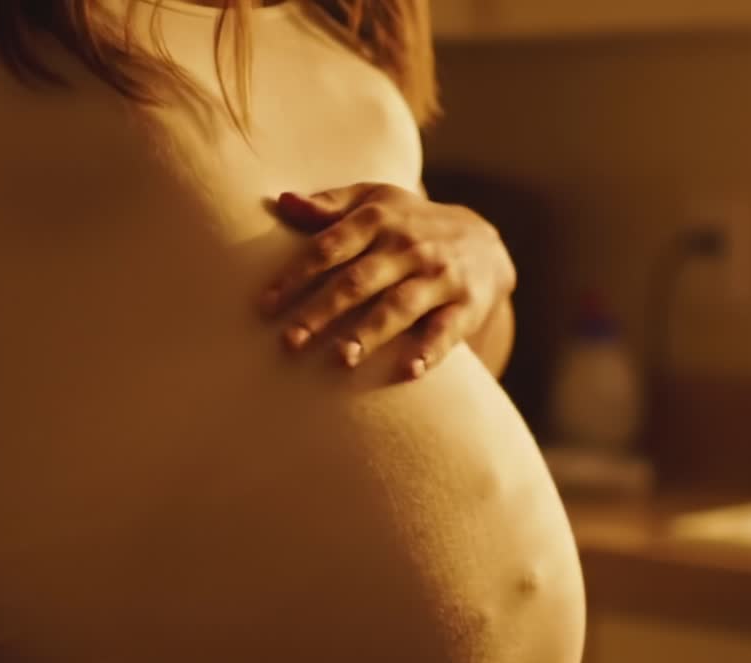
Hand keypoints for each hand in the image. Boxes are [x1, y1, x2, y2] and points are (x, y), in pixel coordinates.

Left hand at [257, 182, 514, 379]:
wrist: (485, 242)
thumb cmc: (411, 224)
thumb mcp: (376, 202)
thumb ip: (329, 205)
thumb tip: (282, 202)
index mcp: (379, 220)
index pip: (330, 247)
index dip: (296, 276)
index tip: (266, 306)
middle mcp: (408, 247)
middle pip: (358, 281)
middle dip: (322, 311)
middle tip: (289, 342)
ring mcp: (439, 276)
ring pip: (399, 306)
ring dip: (370, 333)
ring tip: (341, 358)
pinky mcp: (466, 305)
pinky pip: (447, 330)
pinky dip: (430, 351)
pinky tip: (410, 371)